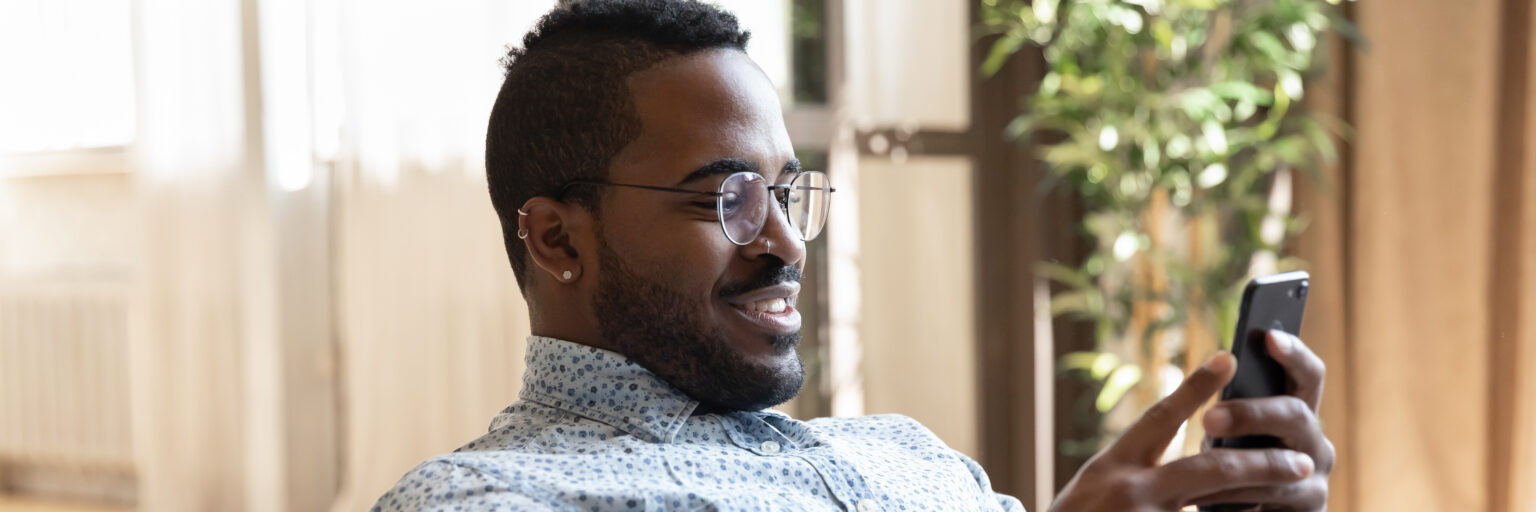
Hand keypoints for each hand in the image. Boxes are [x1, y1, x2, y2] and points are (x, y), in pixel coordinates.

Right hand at [1049, 353, 1315, 511]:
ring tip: (1295, 487)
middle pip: (1208, 469)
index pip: (1159, 418)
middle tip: (1302, 460)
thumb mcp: (1095, 487)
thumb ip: (1135, 467)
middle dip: (1261, 463)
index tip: (1229, 358)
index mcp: (1111, 466)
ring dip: (1260, 497)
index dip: (1195, 387)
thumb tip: (1179, 440)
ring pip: (1215, 503)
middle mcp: (1128, 490)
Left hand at [1189, 331, 1333, 509]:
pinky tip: (1204, 499)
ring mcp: (1316, 481)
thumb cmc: (1232, 471)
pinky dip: (1236, 501)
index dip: (1293, 353)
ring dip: (1238, 466)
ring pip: (1284, 467)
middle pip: (1296, 415)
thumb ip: (1234, 412)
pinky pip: (1272, 501)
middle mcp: (1316, 444)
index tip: (1268, 335)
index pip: (1308, 375)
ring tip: (1198, 466)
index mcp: (1299, 416)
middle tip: (1208, 418)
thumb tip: (1216, 372)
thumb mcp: (1233, 436)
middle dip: (1252, 413)